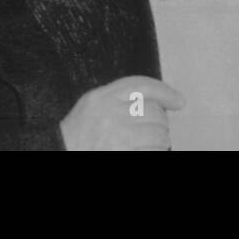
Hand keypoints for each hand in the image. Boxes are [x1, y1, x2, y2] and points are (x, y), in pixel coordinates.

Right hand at [59, 76, 185, 150]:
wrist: (58, 153)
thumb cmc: (76, 137)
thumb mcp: (91, 107)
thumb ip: (116, 99)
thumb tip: (155, 101)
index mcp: (100, 98)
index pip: (141, 85)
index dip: (165, 92)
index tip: (179, 101)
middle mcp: (109, 114)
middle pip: (153, 111)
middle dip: (161, 123)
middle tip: (157, 131)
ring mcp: (116, 136)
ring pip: (158, 133)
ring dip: (161, 141)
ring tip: (153, 144)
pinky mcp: (122, 153)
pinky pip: (152, 151)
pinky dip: (155, 151)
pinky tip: (149, 151)